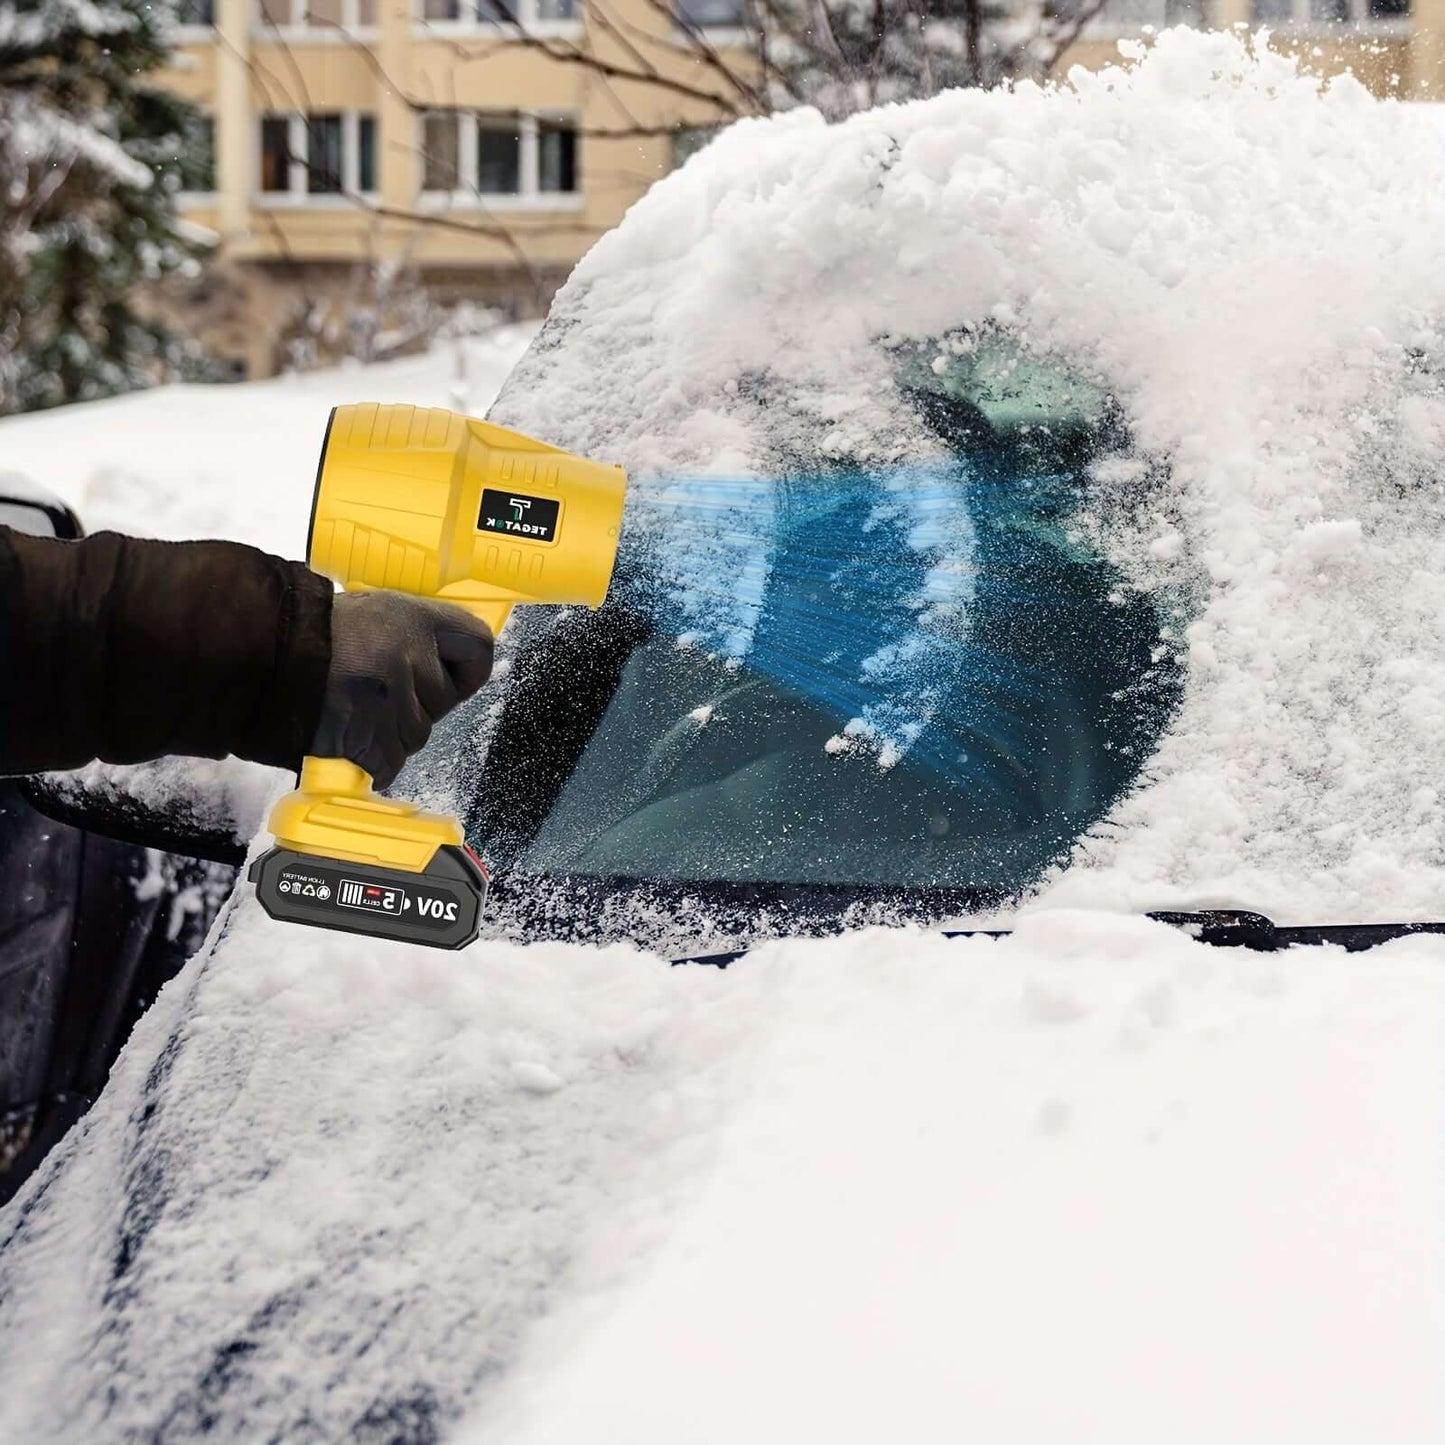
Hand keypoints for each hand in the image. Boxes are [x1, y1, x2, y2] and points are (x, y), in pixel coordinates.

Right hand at [312, 592, 493, 788]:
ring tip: (349, 709)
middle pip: (443, 701)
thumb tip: (444, 661)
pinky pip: (390, 763)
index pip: (478, 646)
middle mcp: (410, 659)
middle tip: (371, 691)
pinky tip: (344, 737)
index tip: (447, 674)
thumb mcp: (368, 611)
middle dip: (414, 704)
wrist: (251, 660)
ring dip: (388, 732)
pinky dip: (369, 760)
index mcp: (413, 619)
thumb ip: (410, 634)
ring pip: (416, 736)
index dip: (464, 667)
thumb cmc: (303, 635)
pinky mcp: (373, 742)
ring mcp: (393, 703)